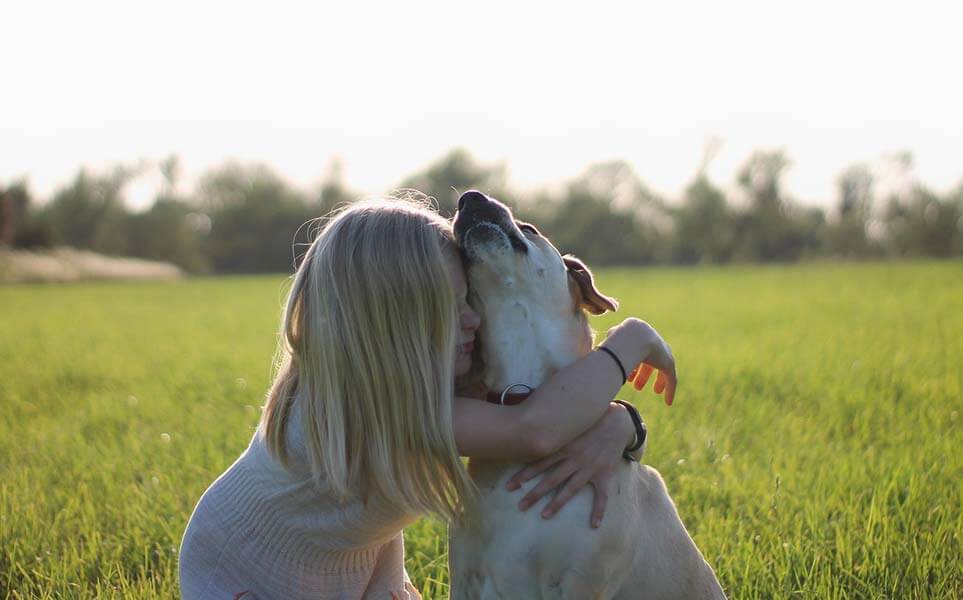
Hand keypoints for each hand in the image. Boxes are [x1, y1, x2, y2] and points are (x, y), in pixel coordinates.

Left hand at [504, 403, 632, 527]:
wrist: (617, 422)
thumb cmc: (589, 422)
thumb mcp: (568, 423)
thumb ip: (551, 428)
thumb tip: (528, 426)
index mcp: (564, 447)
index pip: (539, 463)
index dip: (524, 475)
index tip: (509, 486)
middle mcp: (575, 459)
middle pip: (551, 479)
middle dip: (535, 493)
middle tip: (520, 506)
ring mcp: (590, 468)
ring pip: (571, 489)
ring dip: (557, 503)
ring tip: (544, 516)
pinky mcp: (604, 474)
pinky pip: (602, 495)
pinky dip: (599, 510)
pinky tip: (594, 524)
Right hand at [606, 318, 677, 405]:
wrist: (633, 339)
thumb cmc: (616, 342)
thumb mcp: (609, 346)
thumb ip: (607, 349)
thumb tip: (597, 357)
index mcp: (639, 338)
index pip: (638, 353)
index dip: (633, 365)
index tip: (628, 377)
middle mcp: (652, 343)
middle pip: (651, 361)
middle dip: (643, 373)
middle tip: (637, 386)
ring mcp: (662, 353)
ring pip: (663, 369)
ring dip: (658, 381)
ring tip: (655, 391)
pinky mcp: (668, 363)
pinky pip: (671, 379)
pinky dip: (669, 390)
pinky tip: (668, 402)